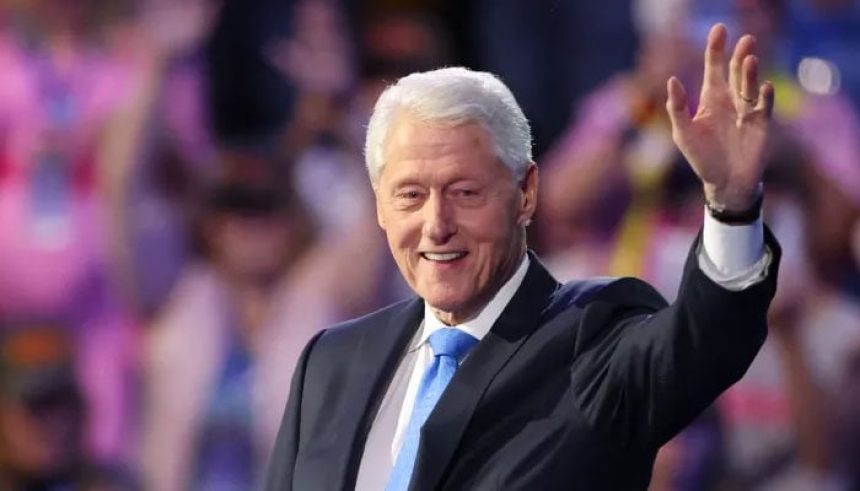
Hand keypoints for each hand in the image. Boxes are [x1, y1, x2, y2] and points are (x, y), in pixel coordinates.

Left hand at [666, 24, 774, 210]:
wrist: (723, 182)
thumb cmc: (702, 157)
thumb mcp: (683, 133)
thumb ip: (677, 108)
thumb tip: (671, 80)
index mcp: (711, 99)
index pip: (714, 68)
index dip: (716, 50)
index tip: (719, 30)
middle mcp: (731, 101)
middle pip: (736, 72)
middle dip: (740, 55)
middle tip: (746, 38)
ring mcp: (747, 112)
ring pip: (750, 87)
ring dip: (750, 74)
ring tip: (749, 59)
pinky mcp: (760, 126)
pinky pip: (763, 108)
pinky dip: (764, 98)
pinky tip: (764, 87)